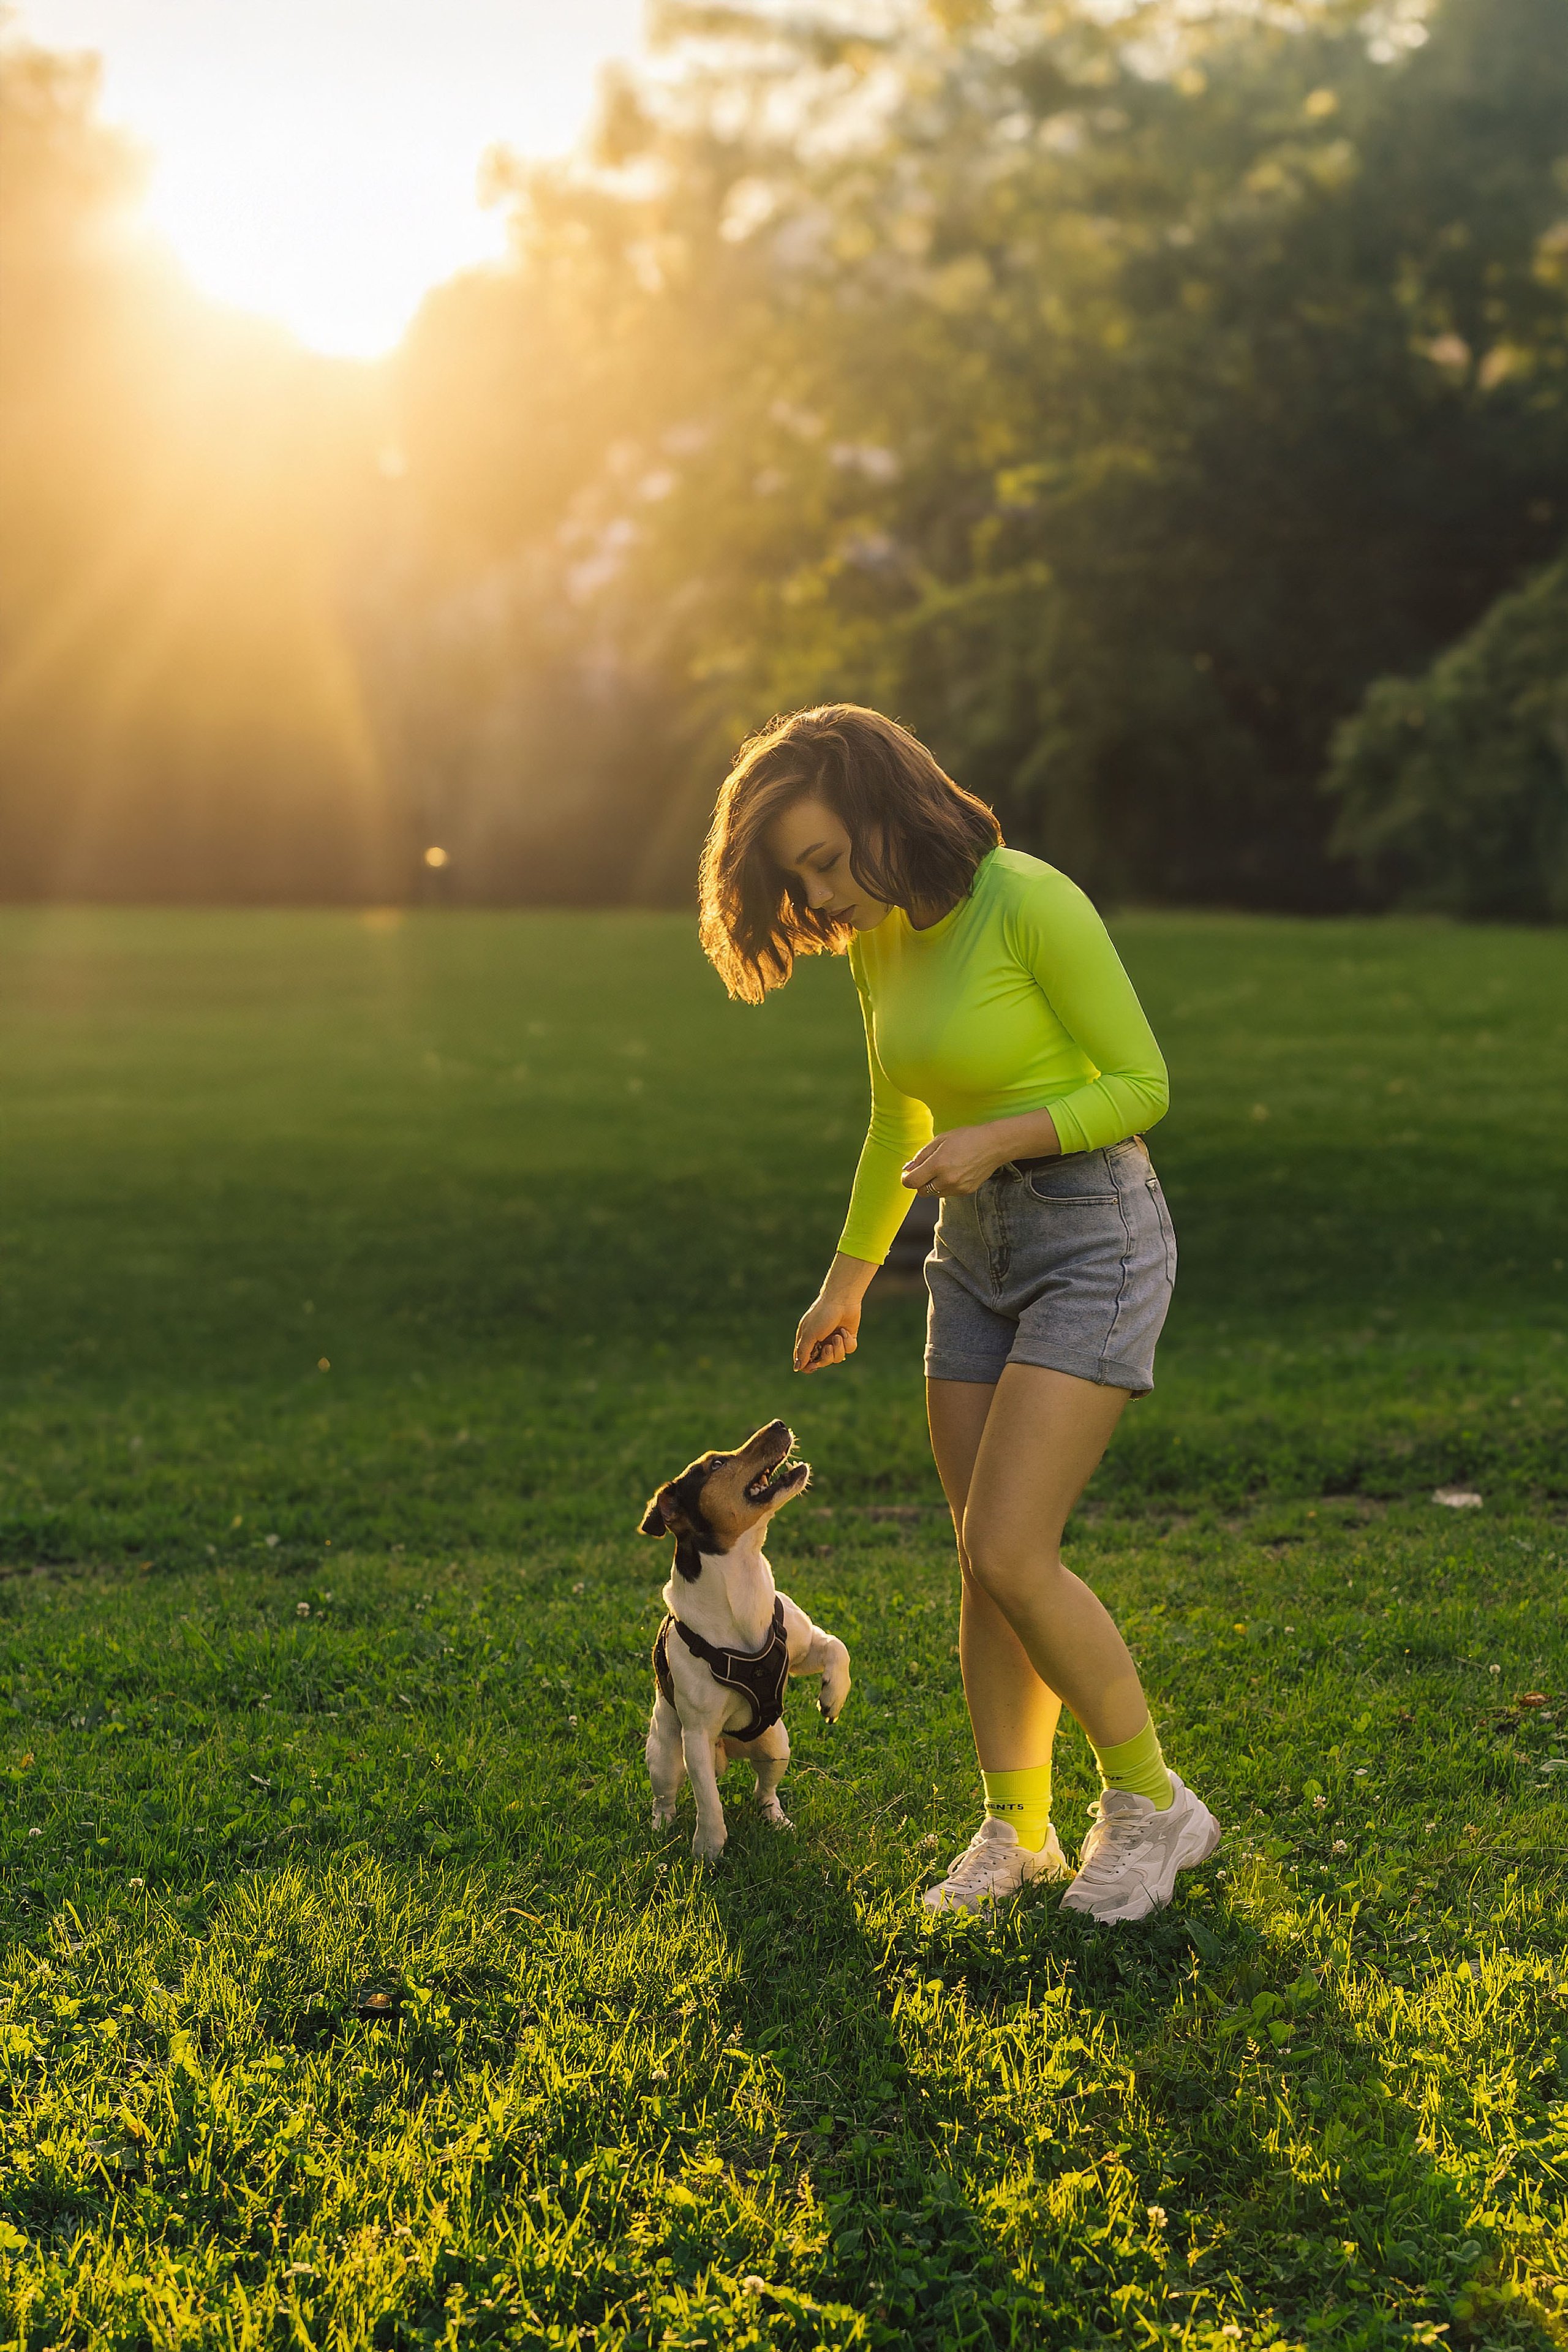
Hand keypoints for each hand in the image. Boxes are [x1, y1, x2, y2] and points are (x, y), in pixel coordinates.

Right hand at [793, 1254, 875, 1373]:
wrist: (841, 1300)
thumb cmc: (822, 1315)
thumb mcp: (809, 1334)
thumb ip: (803, 1351)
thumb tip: (796, 1367)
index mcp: (807, 1341)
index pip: (806, 1361)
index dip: (809, 1367)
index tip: (815, 1366)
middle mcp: (821, 1342)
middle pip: (823, 1362)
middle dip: (827, 1357)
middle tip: (828, 1346)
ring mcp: (834, 1341)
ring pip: (837, 1358)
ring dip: (838, 1348)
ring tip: (838, 1336)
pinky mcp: (848, 1338)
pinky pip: (849, 1350)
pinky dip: (848, 1342)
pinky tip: (845, 1331)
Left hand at [902, 1124, 1010, 1198]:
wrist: (994, 1145)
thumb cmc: (967, 1138)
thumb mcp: (940, 1140)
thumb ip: (921, 1156)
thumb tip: (908, 1169)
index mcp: (938, 1164)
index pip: (912, 1182)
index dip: (906, 1179)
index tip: (908, 1174)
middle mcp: (947, 1179)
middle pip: (921, 1191)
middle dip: (920, 1182)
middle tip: (926, 1170)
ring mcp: (958, 1187)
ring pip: (934, 1194)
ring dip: (933, 1185)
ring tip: (943, 1169)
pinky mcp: (966, 1191)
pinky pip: (948, 1193)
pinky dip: (946, 1186)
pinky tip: (954, 1172)